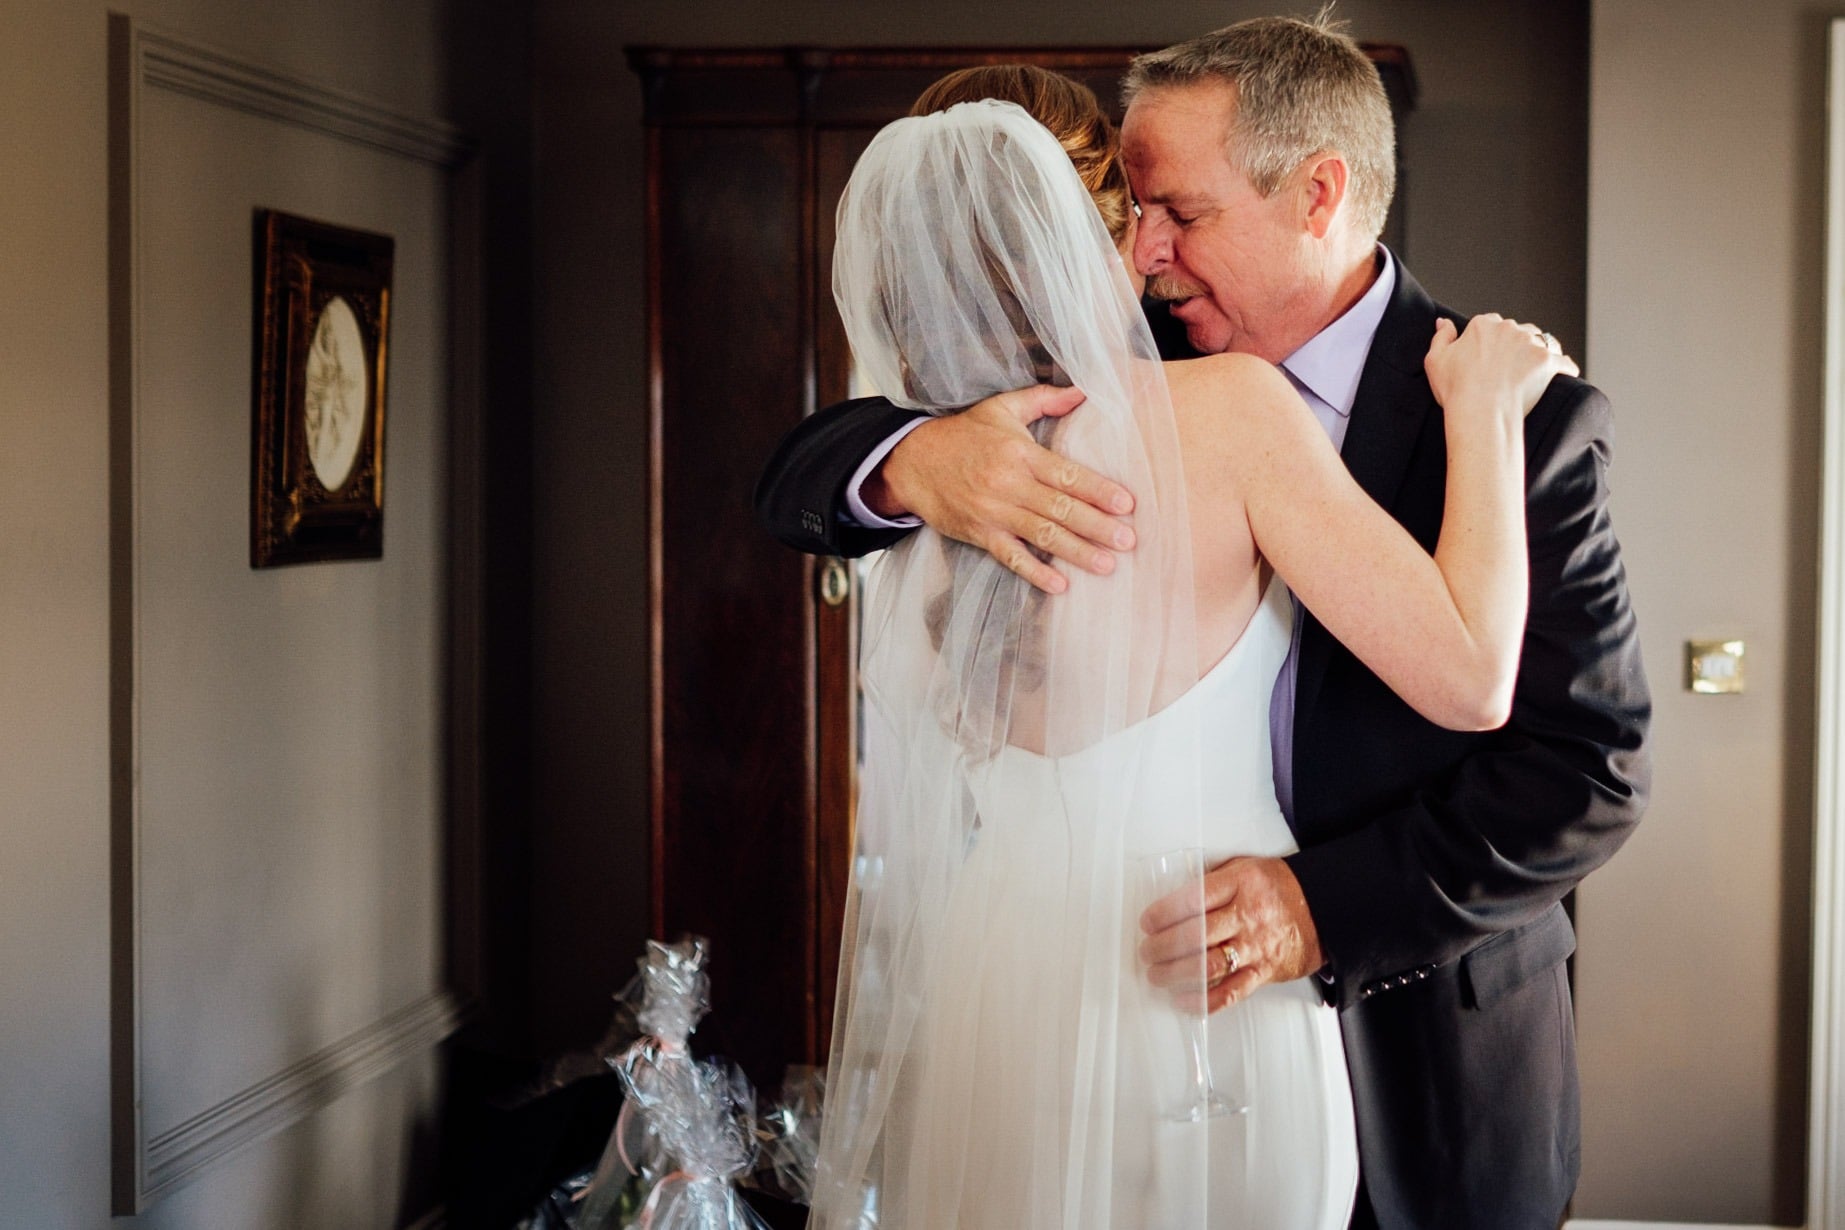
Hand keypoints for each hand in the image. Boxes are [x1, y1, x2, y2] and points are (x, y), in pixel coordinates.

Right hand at [863, 384, 1137, 593]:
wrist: (911, 461)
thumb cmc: (962, 434)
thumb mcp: (1001, 408)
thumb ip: (1043, 400)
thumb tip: (1084, 392)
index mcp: (1020, 453)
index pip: (1067, 474)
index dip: (1098, 490)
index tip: (1126, 504)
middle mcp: (1010, 484)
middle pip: (1060, 508)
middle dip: (1097, 526)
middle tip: (1128, 541)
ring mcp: (994, 512)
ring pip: (1042, 535)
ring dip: (1077, 552)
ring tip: (1107, 565)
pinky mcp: (979, 533)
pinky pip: (1010, 556)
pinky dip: (1034, 572)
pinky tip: (1059, 585)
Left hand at [1138, 856, 1322, 1014]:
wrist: (1323, 908)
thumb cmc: (1278, 888)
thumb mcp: (1244, 867)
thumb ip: (1212, 879)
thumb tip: (1173, 896)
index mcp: (1241, 883)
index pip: (1194, 899)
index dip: (1164, 912)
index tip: (1147, 921)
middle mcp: (1248, 915)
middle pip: (1196, 934)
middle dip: (1162, 946)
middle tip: (1146, 951)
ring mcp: (1256, 946)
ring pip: (1208, 965)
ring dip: (1175, 973)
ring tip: (1156, 974)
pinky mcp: (1264, 972)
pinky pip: (1231, 992)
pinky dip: (1204, 1001)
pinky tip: (1184, 1000)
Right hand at [1424, 314, 1580, 419]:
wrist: (1480, 410)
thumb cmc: (1456, 388)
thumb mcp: (1435, 360)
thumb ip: (1441, 337)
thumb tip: (1443, 322)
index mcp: (1482, 326)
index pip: (1490, 323)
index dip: (1490, 339)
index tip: (1489, 354)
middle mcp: (1508, 329)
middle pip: (1518, 330)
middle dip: (1516, 344)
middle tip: (1511, 365)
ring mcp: (1530, 344)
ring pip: (1542, 341)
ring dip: (1541, 351)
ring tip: (1538, 368)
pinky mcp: (1547, 361)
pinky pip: (1563, 362)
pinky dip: (1565, 368)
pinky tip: (1566, 373)